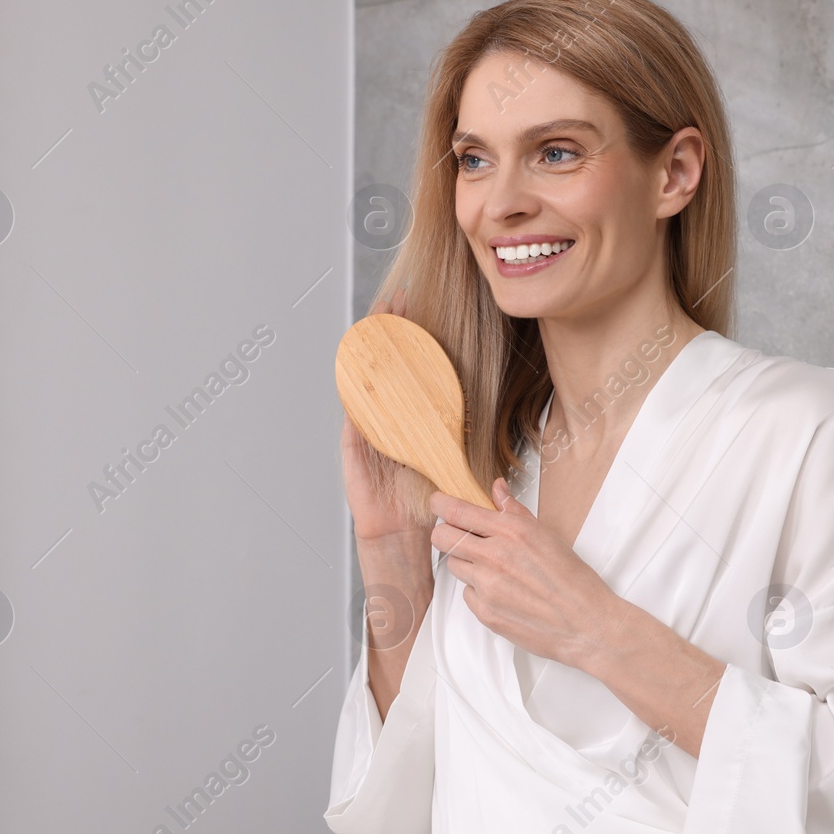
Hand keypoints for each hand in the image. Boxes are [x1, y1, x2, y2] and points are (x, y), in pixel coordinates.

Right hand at [342, 287, 432, 544]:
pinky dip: (353, 392)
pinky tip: (354, 368)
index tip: (416, 304)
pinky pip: (353, 414)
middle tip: (396, 298)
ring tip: (374, 320)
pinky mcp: (355, 448)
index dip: (411, 335)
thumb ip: (456, 434)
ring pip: (365, 380)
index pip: (409, 366)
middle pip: (384, 363)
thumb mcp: (448, 458)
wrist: (403, 535)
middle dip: (388, 329)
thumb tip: (480, 409)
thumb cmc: (424, 501)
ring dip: (368, 350)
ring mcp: (368, 430)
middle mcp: (386, 417)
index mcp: (409, 416)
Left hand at [429, 477, 624, 669]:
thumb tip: (496, 489)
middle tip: (460, 536)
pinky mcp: (485, 612)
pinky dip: (479, 591)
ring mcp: (486, 586)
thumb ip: (514, 512)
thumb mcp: (547, 535)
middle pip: (441, 538)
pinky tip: (504, 593)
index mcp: (511, 531)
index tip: (437, 503)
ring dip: (467, 564)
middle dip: (446, 534)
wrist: (586, 624)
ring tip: (496, 569)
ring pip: (454, 566)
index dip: (440, 505)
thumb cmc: (573, 580)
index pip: (457, 511)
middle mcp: (494, 556)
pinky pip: (468, 594)